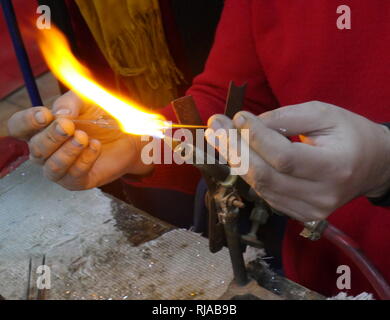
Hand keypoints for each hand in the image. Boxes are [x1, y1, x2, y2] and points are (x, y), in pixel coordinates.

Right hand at [7, 91, 150, 189]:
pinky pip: (74, 176)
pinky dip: (85, 160)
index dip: (28, 121)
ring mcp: (61, 169)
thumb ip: (71, 102)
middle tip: (69, 126)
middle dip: (52, 136)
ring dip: (67, 152)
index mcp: (42, 128)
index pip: (19, 127)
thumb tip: (59, 115)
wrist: (128, 136)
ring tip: (84, 138)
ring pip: (52, 167)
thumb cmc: (102, 117)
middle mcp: (46, 151)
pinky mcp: (78, 181)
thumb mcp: (87, 101)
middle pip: (35, 148)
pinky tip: (96, 146)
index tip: (46, 115)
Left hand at [205, 101, 389, 221]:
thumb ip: (286, 117)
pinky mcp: (299, 214)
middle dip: (234, 149)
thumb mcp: (325, 114)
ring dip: (234, 160)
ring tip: (217, 136)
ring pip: (260, 187)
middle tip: (214, 125)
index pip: (285, 157)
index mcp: (335, 167)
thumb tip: (248, 124)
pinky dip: (247, 173)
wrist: (371, 166)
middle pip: (265, 177)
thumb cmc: (350, 134)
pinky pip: (265, 194)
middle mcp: (321, 195)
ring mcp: (309, 210)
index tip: (237, 116)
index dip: (256, 137)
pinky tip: (235, 153)